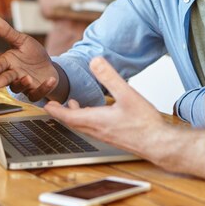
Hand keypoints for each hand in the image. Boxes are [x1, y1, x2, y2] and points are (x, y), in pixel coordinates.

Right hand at [0, 17, 58, 100]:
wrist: (48, 66)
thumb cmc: (32, 54)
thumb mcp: (23, 41)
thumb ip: (8, 33)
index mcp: (8, 63)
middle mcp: (13, 75)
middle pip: (5, 79)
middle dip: (2, 80)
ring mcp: (24, 85)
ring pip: (19, 88)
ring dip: (23, 84)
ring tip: (28, 78)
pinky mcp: (35, 92)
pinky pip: (37, 93)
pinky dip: (44, 88)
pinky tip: (50, 80)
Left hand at [44, 57, 166, 156]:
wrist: (158, 144)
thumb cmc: (144, 123)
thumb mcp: (127, 94)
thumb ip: (109, 77)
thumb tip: (95, 61)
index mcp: (96, 120)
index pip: (67, 117)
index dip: (55, 110)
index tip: (46, 104)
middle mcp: (97, 130)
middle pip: (73, 122)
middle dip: (62, 112)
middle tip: (53, 103)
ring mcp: (105, 136)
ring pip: (83, 126)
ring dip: (75, 116)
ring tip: (73, 104)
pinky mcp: (114, 137)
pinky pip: (93, 128)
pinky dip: (87, 119)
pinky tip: (97, 113)